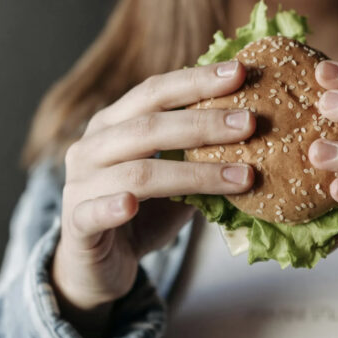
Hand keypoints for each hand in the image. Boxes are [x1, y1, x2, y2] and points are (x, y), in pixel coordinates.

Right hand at [52, 61, 255, 337]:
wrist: (99, 266)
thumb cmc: (144, 214)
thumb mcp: (178, 181)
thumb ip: (204, 157)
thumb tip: (262, 134)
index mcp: (116, 124)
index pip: (155, 92)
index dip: (195, 81)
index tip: (239, 71)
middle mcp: (93, 146)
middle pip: (148, 126)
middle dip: (203, 122)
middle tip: (250, 123)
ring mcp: (80, 185)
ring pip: (138, 172)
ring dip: (194, 174)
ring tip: (242, 177)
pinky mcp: (76, 226)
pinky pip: (92, 213)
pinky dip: (112, 207)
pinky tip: (131, 204)